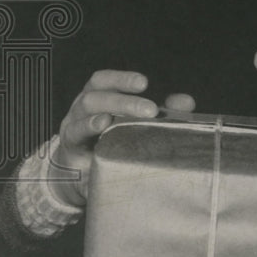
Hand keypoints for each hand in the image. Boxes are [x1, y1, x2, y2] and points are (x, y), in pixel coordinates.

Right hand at [49, 71, 194, 205]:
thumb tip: (186, 102)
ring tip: (122, 117)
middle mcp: (82, 109)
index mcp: (98, 98)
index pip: (105, 81)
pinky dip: (88, 127)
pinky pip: (75, 134)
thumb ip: (160, 113)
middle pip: (98, 95)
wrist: (83, 178)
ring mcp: (73, 127)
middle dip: (124, 100)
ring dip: (108, 112)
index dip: (122, 79)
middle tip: (151, 110)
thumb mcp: (135, 125)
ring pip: (85, 111)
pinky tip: (102, 126)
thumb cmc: (111, 144)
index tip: (144, 83)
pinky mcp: (70, 149)